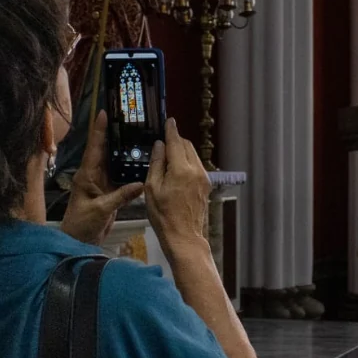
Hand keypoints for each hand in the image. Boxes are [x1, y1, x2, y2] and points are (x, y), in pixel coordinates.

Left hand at [60, 111, 144, 245]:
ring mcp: (102, 182)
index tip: (105, 112)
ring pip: (114, 162)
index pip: (94, 147)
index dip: (99, 129)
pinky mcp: (110, 192)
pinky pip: (121, 176)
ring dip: (124, 149)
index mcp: (87, 174)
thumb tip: (141, 183)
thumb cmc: (83, 224)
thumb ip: (120, 196)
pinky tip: (142, 161)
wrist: (79, 242)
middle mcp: (94, 174)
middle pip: (105, 150)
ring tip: (139, 134)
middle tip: (129, 118)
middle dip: (115, 133)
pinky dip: (130, 168)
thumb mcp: (101, 209)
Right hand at [145, 118, 211, 249]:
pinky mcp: (206, 185)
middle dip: (176, 140)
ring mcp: (203, 178)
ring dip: (181, 151)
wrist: (183, 236)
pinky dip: (187, 162)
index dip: (171, 130)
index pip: (176, 142)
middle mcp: (196, 170)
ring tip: (168, 157)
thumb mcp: (152, 188)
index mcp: (181, 170)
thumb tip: (160, 146)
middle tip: (164, 141)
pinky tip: (177, 170)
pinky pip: (196, 166)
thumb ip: (156, 164)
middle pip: (186, 145)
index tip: (169, 121)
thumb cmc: (163, 215)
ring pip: (193, 155)